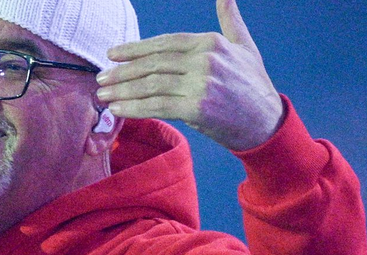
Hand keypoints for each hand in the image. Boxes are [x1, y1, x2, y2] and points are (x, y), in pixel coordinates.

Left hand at [95, 0, 285, 150]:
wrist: (266, 122)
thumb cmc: (252, 84)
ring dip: (123, 90)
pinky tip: (118, 109)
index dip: (135, 48)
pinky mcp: (197, 108)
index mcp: (211, 43)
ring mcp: (201, 84)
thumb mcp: (244, 46)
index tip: (112, 54)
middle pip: (153, 63)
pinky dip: (135, 108)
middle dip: (122, 71)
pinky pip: (158, 106)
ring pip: (152, 84)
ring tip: (103, 95)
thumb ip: (230, 20)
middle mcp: (205, 60)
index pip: (164, 43)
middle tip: (100, 78)